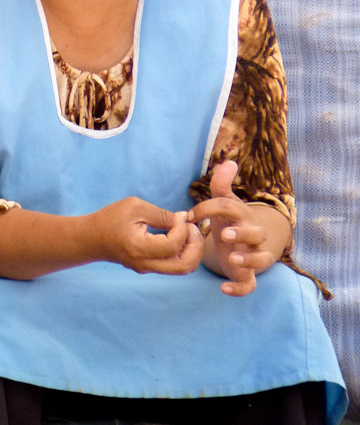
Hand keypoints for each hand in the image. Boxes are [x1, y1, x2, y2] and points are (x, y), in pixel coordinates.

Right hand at [92, 196, 203, 274]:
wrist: (91, 238)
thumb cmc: (110, 219)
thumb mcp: (134, 207)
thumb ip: (161, 214)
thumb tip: (184, 219)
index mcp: (139, 248)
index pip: (173, 245)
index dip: (182, 229)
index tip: (179, 216)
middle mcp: (145, 264)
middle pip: (185, 265)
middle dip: (196, 246)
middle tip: (192, 228)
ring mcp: (148, 269)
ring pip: (182, 268)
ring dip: (191, 251)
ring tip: (188, 232)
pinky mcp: (149, 268)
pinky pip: (174, 265)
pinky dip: (183, 253)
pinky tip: (179, 236)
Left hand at [187, 160, 284, 296]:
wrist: (242, 244)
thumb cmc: (230, 220)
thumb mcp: (224, 203)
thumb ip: (222, 185)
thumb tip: (229, 162)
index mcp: (241, 216)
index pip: (229, 208)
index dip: (208, 209)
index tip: (189, 216)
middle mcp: (252, 235)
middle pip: (256, 233)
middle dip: (242, 233)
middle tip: (224, 234)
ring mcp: (252, 255)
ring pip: (262, 259)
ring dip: (248, 259)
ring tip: (232, 258)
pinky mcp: (248, 274)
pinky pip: (250, 284)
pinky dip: (239, 288)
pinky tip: (223, 288)